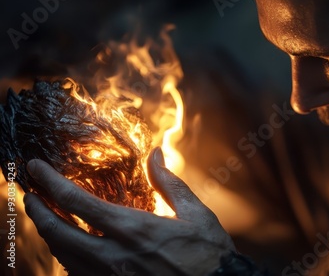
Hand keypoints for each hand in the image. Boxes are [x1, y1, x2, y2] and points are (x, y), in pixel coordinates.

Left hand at [23, 147, 234, 275]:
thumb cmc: (209, 252)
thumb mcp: (195, 213)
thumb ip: (168, 183)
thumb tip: (155, 154)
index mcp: (135, 229)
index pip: (78, 202)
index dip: (50, 182)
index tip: (36, 168)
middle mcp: (115, 256)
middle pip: (58, 232)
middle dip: (37, 210)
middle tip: (30, 194)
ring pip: (64, 256)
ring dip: (50, 233)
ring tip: (46, 216)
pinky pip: (78, 273)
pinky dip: (67, 256)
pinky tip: (71, 246)